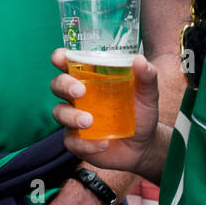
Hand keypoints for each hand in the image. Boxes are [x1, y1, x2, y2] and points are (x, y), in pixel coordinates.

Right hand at [49, 50, 159, 173]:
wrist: (144, 146)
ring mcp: (74, 119)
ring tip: (89, 122)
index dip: (60, 58)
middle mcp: (78, 97)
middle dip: (64, 85)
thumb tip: (139, 60)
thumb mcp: (148, 94)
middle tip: (80, 92)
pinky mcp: (76, 140)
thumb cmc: (141, 114)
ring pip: (59, 112)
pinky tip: (103, 144)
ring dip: (71, 116)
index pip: (69, 63)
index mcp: (91, 79)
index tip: (60, 58)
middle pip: (58, 85)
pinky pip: (71, 141)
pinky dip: (85, 144)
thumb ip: (146, 76)